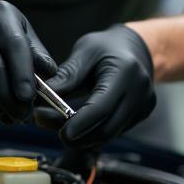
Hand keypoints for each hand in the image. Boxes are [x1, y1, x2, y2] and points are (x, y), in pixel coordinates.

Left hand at [40, 25, 155, 147]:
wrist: (137, 48)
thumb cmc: (108, 46)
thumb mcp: (85, 51)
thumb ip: (67, 75)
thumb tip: (41, 96)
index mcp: (125, 72)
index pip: (101, 108)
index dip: (80, 124)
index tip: (62, 133)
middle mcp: (139, 92)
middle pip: (106, 128)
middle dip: (78, 136)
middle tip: (51, 128)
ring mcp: (142, 106)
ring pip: (109, 134)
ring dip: (83, 137)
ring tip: (59, 126)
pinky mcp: (140, 115)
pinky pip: (114, 131)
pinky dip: (93, 132)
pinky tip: (77, 124)